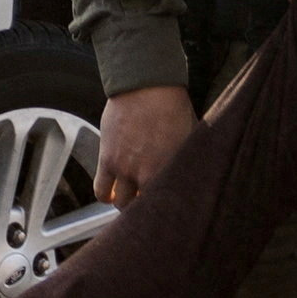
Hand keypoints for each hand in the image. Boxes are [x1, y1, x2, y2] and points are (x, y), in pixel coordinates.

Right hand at [96, 83, 195, 206]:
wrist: (146, 85)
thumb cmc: (172, 106)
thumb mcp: (190, 135)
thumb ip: (189, 157)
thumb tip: (195, 170)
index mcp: (173, 169)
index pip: (171, 203)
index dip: (169, 210)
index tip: (169, 211)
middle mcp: (148, 173)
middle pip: (145, 209)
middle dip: (147, 211)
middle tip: (148, 207)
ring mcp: (126, 168)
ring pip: (122, 203)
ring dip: (125, 205)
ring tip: (128, 201)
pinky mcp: (108, 160)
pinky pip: (101, 190)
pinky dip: (105, 196)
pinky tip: (110, 195)